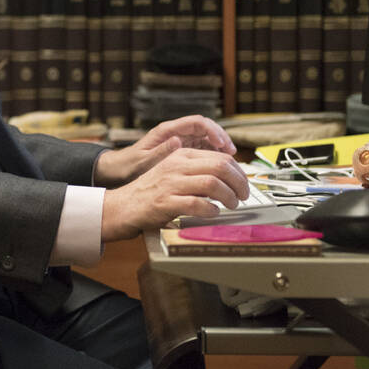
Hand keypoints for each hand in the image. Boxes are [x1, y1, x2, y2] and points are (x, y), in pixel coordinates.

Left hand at [94, 115, 235, 186]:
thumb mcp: (144, 161)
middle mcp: (177, 133)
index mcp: (168, 131)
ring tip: (231, 163)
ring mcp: (181, 142)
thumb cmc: (130, 165)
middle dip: (222, 139)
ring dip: (220, 149)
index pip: (197, 122)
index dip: (213, 131)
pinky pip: (203, 150)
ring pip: (207, 140)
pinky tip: (220, 170)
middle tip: (233, 155)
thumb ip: (161, 152)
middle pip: (206, 129)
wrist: (120, 170)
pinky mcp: (182, 152)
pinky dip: (213, 157)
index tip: (222, 144)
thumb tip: (178, 141)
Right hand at [100, 147, 249, 242]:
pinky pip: (196, 203)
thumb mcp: (174, 172)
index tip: (244, 184)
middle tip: (243, 196)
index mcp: (182, 155)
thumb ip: (197, 171)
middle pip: (220, 167)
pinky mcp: (166, 202)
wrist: (124, 205)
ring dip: (229, 196)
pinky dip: (210, 209)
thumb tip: (229, 178)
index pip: (220, 157)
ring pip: (212, 183)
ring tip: (232, 205)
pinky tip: (213, 213)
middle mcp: (177, 165)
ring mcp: (171, 183)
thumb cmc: (152, 192)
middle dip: (239, 183)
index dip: (239, 172)